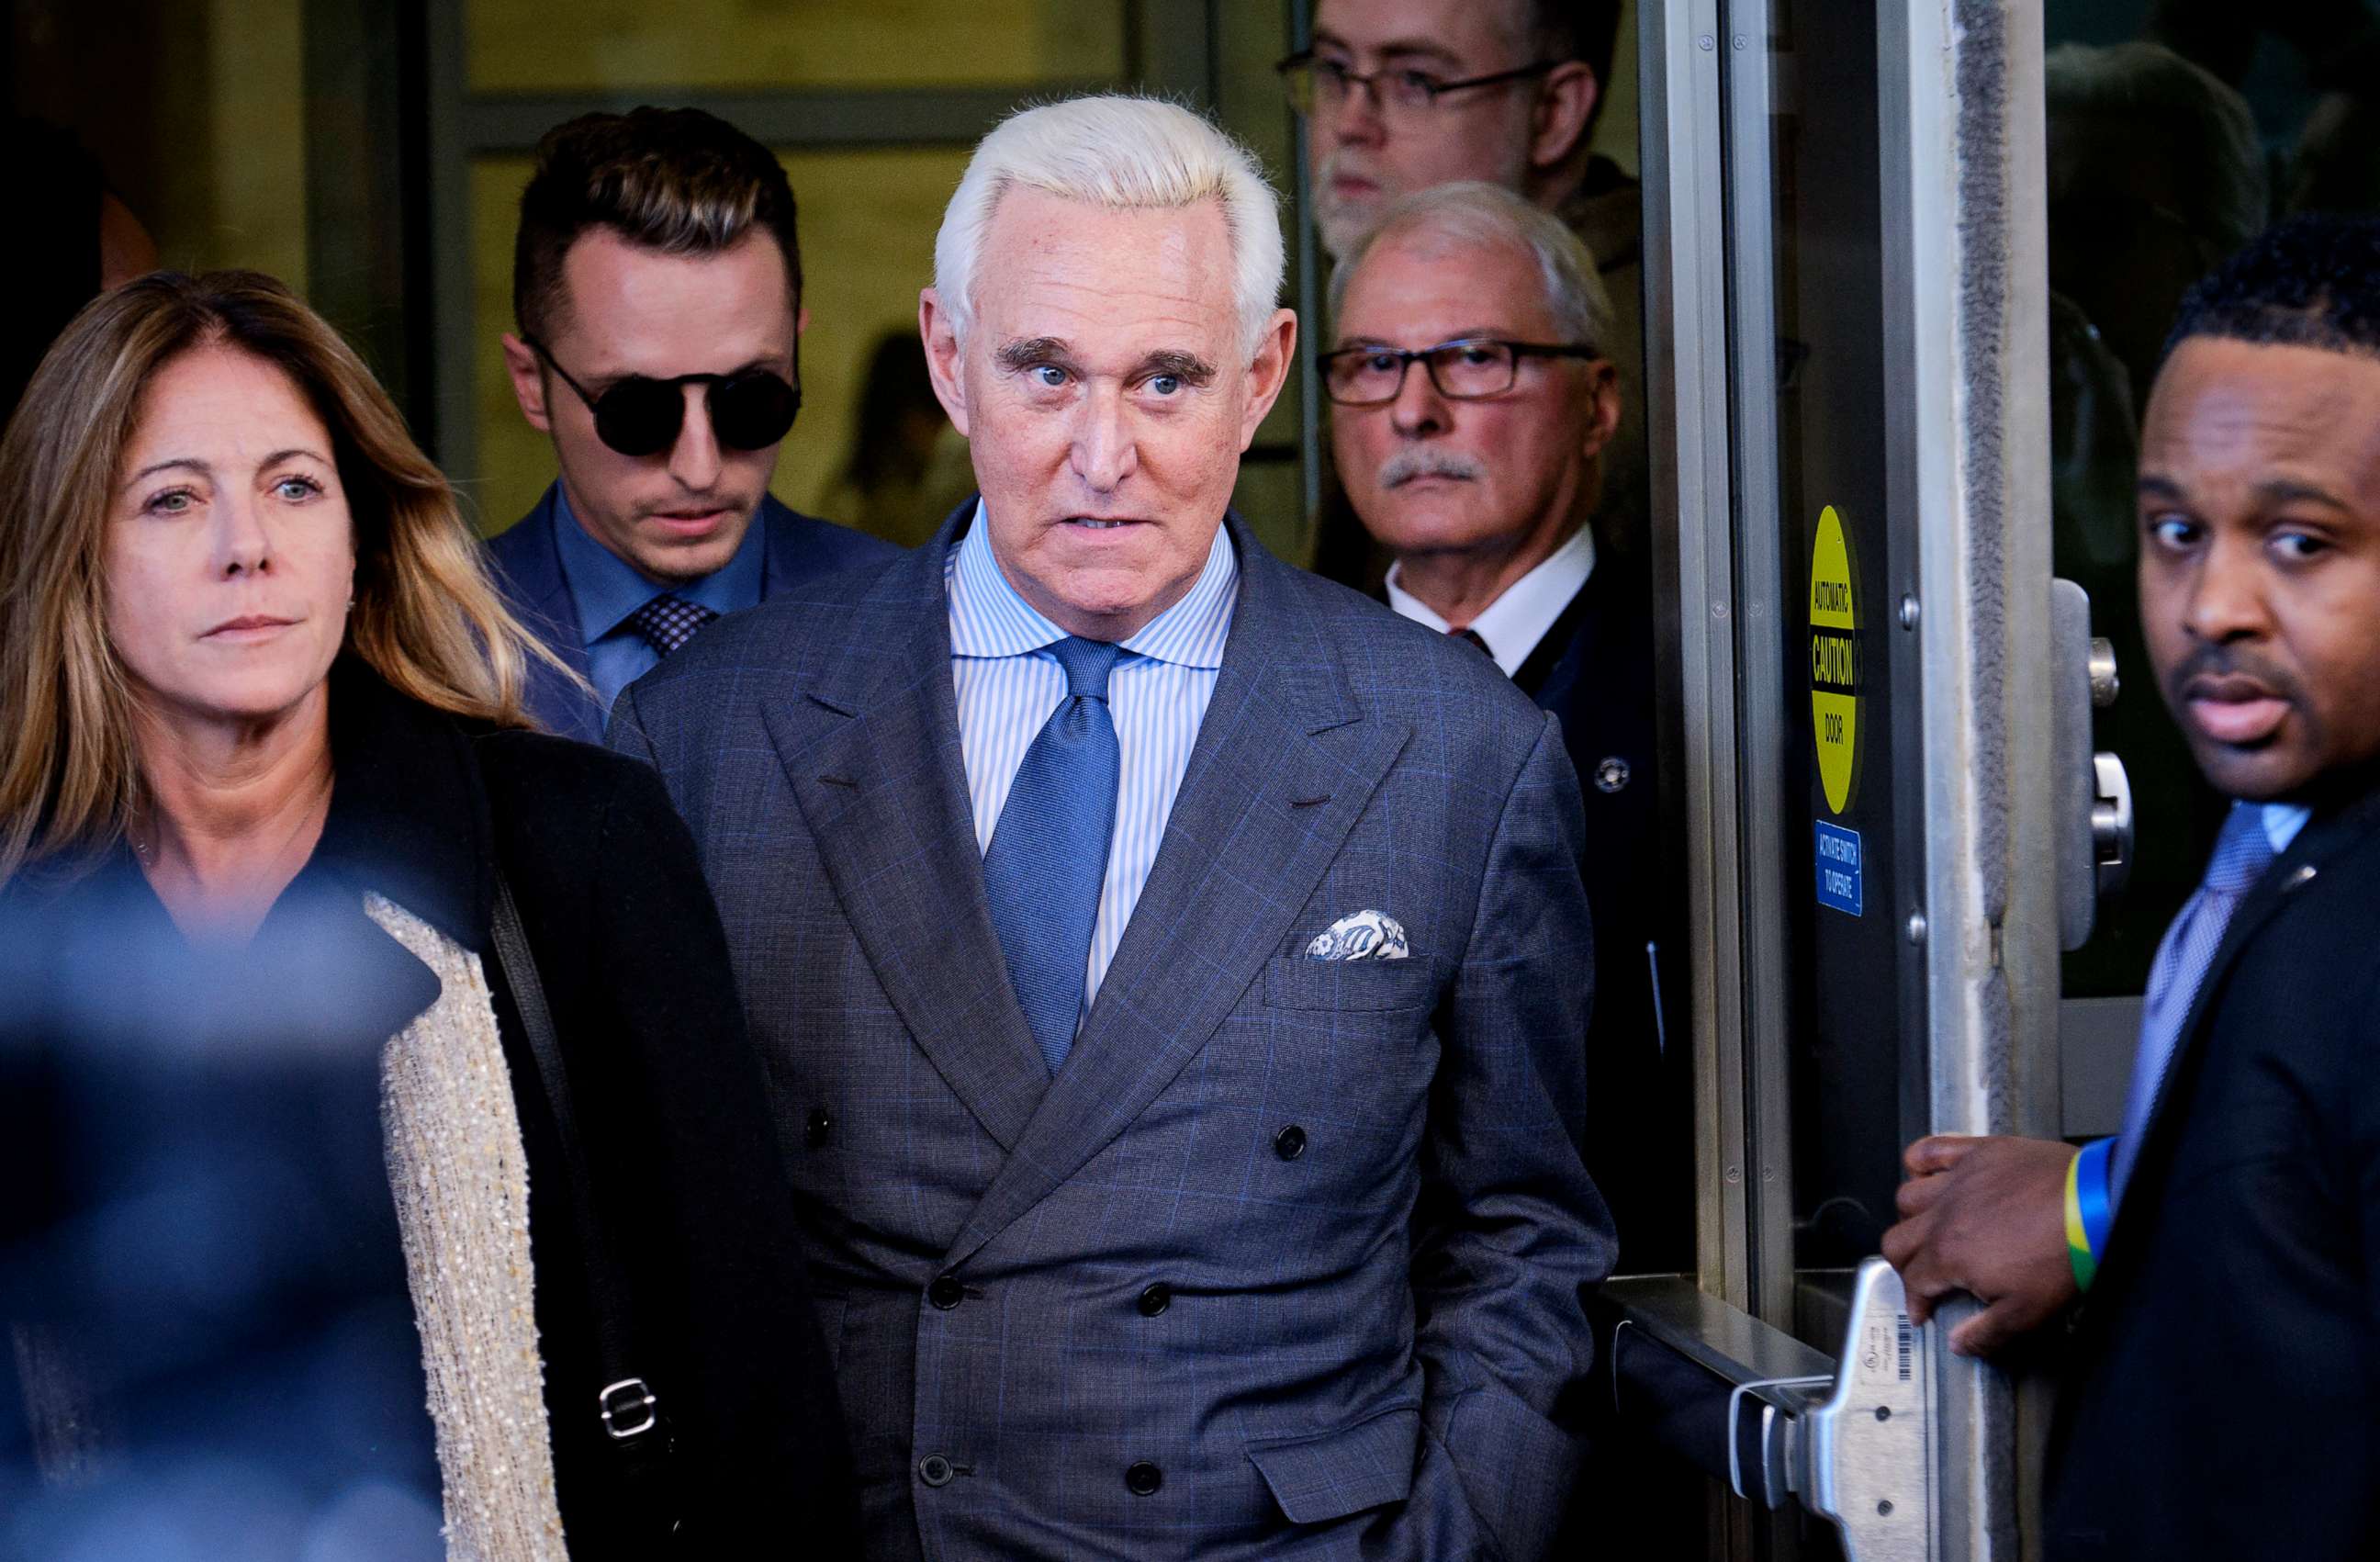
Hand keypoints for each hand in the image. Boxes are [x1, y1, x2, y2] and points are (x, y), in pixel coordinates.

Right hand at [1880, 1134, 2079, 1357]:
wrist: (2096, 1205)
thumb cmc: (2066, 1252)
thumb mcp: (2029, 1313)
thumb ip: (1988, 1334)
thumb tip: (1960, 1343)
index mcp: (1950, 1254)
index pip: (1914, 1282)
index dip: (1916, 1302)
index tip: (1923, 1310)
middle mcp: (1944, 1215)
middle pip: (1898, 1240)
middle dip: (1903, 1264)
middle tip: (1920, 1275)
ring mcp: (1957, 1181)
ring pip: (1906, 1197)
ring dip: (1909, 1218)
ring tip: (1924, 1228)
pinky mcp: (1976, 1154)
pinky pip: (1929, 1150)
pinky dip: (1917, 1161)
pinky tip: (1923, 1173)